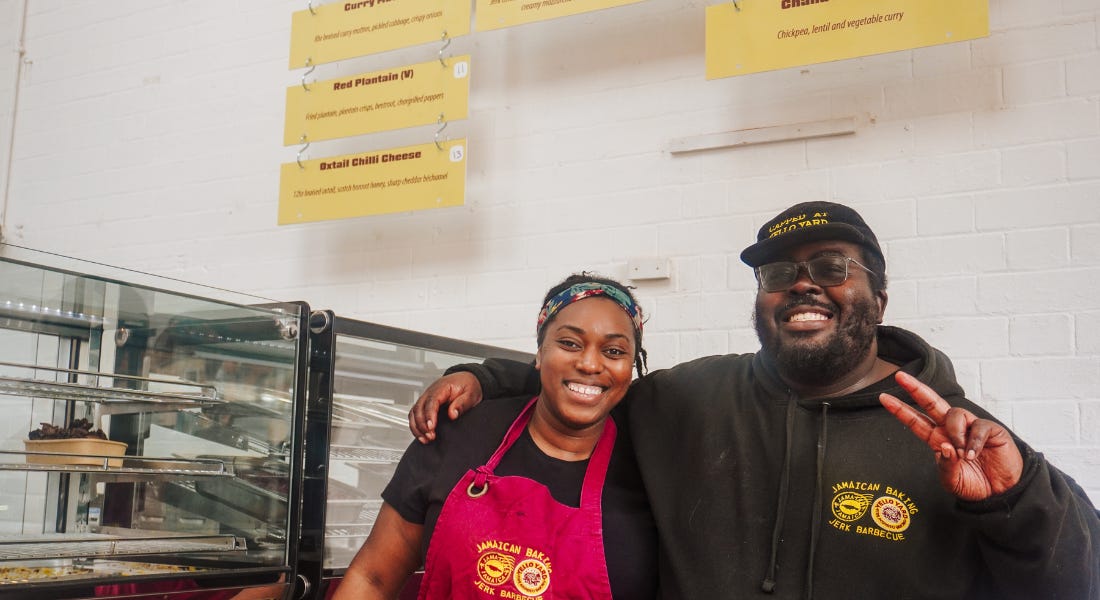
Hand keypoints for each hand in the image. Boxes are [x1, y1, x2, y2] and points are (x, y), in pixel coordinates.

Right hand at [408, 371, 482, 442]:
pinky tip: (422, 435)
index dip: (429, 415)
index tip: (431, 427)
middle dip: (422, 424)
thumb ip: (462, 403)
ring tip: (425, 439)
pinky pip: (415, 415)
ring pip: (414, 412)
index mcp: (441, 388)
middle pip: (419, 408)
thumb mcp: (471, 393)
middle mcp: (430, 392)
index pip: (431, 401)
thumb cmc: (467, 385)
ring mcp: (426, 398)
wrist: (466, 379)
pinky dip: (416, 426)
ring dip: (417, 427)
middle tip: (430, 436)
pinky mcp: (425, 405)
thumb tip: (452, 414)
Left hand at [879, 371, 1022, 500]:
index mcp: (938, 439)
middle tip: (900, 377)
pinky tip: (973, 454)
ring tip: (962, 453)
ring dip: (955, 432)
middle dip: (916, 389)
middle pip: (931, 403)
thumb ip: (945, 466)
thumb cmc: (975, 484)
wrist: (1001, 493)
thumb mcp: (952, 481)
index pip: (916, 421)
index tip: (883, 398)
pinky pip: (979, 427)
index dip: (900, 410)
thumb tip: (945, 447)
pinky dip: (974, 442)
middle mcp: (952, 430)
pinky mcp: (990, 430)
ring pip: (954, 414)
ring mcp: (971, 427)